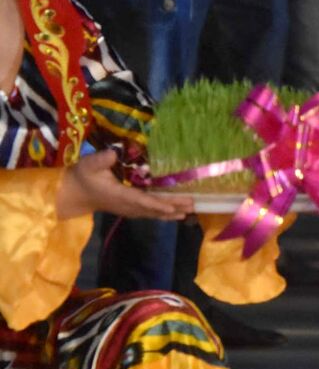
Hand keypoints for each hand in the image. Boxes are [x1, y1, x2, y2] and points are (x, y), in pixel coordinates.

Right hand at [56, 150, 192, 220]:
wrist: (75, 194)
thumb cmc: (83, 177)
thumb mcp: (88, 165)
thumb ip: (100, 160)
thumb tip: (112, 154)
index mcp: (119, 195)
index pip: (141, 201)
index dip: (157, 204)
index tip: (172, 207)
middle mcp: (127, 206)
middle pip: (153, 208)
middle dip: (173, 207)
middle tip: (193, 205)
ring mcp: (129, 210)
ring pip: (153, 213)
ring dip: (172, 212)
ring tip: (191, 211)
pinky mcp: (130, 210)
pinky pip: (150, 213)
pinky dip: (164, 213)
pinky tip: (178, 214)